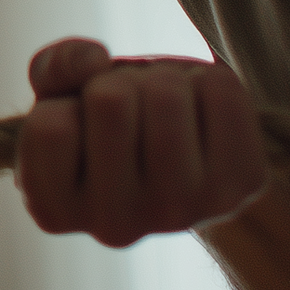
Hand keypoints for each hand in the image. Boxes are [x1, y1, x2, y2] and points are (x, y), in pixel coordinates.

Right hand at [16, 37, 268, 246]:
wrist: (182, 154)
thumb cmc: (108, 123)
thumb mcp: (62, 93)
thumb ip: (54, 67)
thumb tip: (93, 62)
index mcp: (54, 211)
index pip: (50, 129)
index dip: (65, 102)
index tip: (81, 124)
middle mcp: (115, 227)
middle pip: (110, 101)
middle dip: (117, 82)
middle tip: (129, 111)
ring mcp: (182, 212)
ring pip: (166, 94)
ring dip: (163, 80)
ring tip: (164, 111)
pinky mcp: (239, 185)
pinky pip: (220, 89)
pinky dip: (208, 81)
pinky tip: (201, 116)